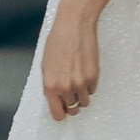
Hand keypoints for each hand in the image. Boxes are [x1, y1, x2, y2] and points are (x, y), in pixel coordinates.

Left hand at [40, 0, 100, 120]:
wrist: (74, 25)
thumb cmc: (57, 42)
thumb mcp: (46, 65)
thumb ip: (50, 85)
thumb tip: (56, 100)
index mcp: (50, 86)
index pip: (57, 114)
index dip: (60, 113)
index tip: (62, 110)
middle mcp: (65, 88)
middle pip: (72, 109)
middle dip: (71, 103)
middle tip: (70, 92)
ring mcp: (81, 83)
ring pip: (84, 102)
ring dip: (81, 95)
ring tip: (77, 80)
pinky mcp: (93, 77)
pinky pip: (92, 91)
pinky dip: (89, 86)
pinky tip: (84, 71)